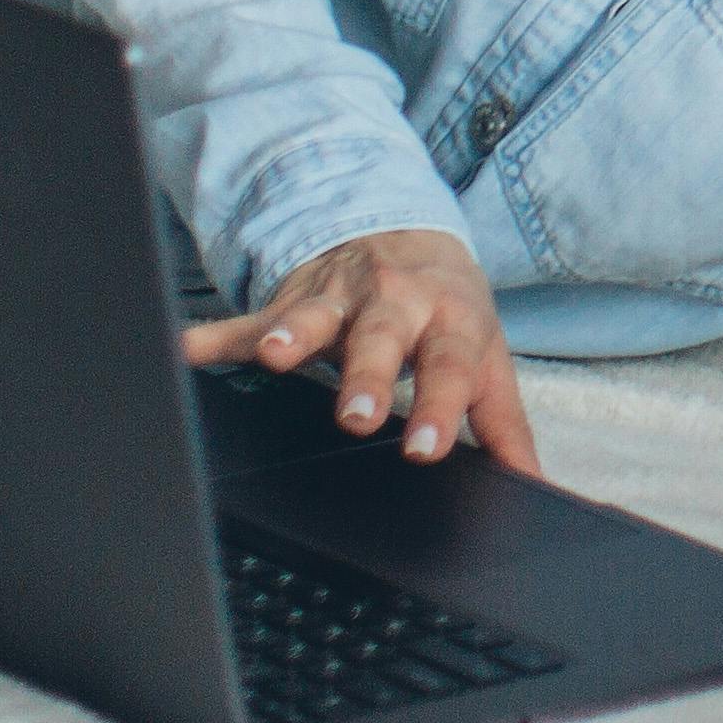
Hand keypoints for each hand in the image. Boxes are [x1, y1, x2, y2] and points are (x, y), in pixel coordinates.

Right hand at [181, 229, 536, 475]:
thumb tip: (537, 489)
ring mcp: (339, 299)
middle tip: (355, 415)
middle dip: (366, 374)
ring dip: (294, 333)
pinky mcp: (290, 300)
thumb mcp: (486, 361)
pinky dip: (215, 335)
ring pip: (315, 315)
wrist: (406, 233)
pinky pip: (247, 318)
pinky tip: (185, 349)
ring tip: (273, 354)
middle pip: (381, 338)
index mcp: (448, 323)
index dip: (438, 405)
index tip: (425, 445)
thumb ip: (504, 426)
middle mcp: (395, 304)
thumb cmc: (449, 316)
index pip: (446, 367)